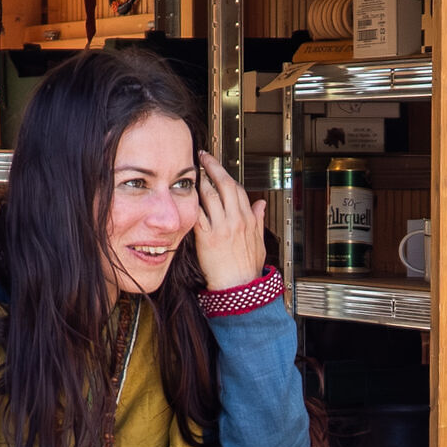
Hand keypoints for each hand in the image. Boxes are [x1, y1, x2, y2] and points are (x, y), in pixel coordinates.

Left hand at [191, 149, 267, 292]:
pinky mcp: (208, 237)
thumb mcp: (260, 242)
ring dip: (200, 182)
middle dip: (213, 168)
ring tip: (193, 174)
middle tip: (203, 159)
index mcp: (248, 219)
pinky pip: (198, 214)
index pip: (238, 189)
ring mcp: (221, 227)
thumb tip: (260, 204)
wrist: (240, 288)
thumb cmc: (248, 269)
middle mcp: (236, 220)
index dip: (226, 175)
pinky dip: (192, 203)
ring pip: (210, 195)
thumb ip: (258, 220)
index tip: (219, 168)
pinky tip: (186, 197)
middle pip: (224, 185)